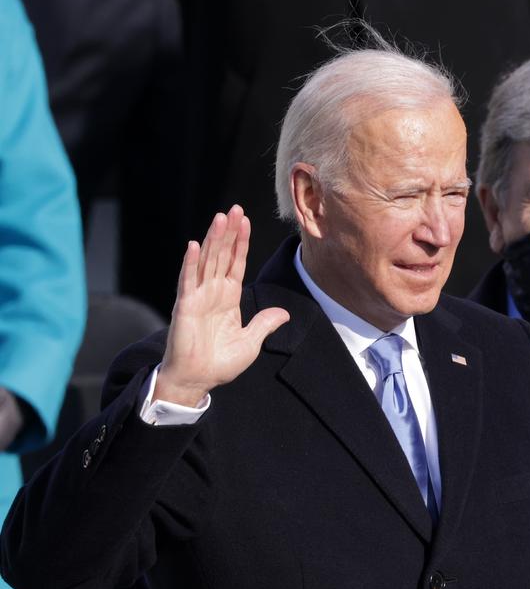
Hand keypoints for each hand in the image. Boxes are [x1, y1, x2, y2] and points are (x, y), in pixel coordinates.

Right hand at [154, 205, 289, 405]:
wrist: (198, 379)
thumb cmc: (220, 363)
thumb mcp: (251, 342)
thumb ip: (265, 324)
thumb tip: (284, 314)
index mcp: (228, 298)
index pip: (236, 263)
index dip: (241, 242)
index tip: (246, 221)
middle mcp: (213, 292)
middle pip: (222, 255)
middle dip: (229, 232)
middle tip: (234, 209)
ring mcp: (198, 296)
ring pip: (207, 261)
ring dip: (213, 239)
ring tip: (220, 217)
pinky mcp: (185, 306)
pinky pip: (188, 281)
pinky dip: (191, 263)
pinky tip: (194, 245)